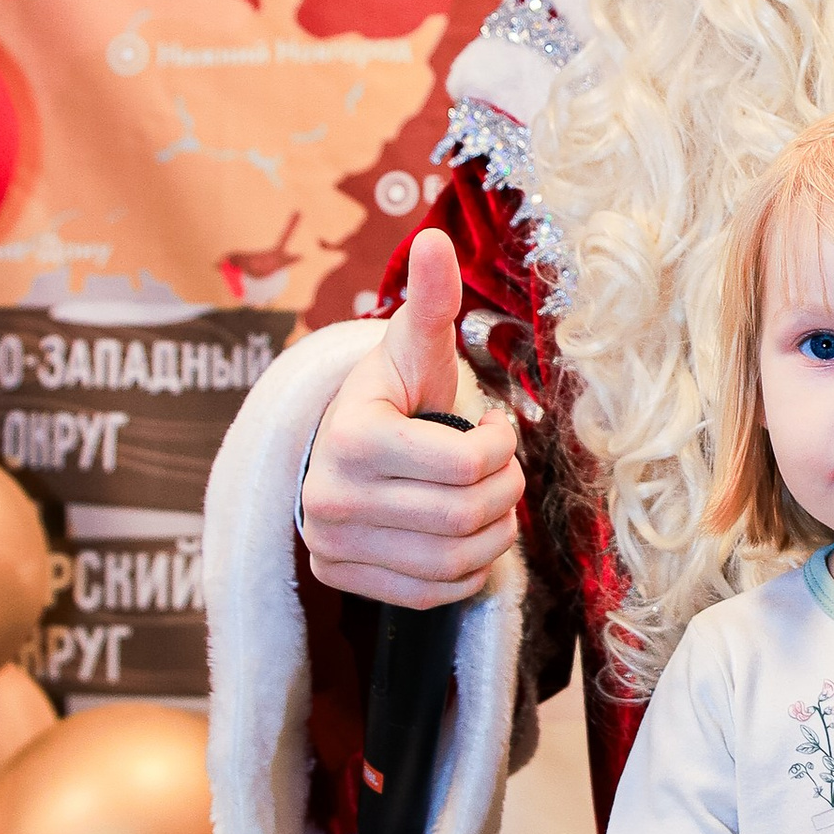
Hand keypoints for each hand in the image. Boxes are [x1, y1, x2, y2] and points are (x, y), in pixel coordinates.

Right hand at [300, 228, 523, 607]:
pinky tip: (465, 538)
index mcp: (350, 437)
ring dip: (492, 534)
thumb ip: (430, 303)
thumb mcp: (414, 347)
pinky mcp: (342, 578)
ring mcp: (332, 544)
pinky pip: (432, 594)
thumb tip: (434, 239)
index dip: (500, 447)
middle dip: (504, 491)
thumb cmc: (392, 394)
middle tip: (501, 469)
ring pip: (453, 560)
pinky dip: (466, 572)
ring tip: (489, 503)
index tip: (493, 429)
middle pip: (464, 515)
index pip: (465, 465)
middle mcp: (329, 498)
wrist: (338, 448)